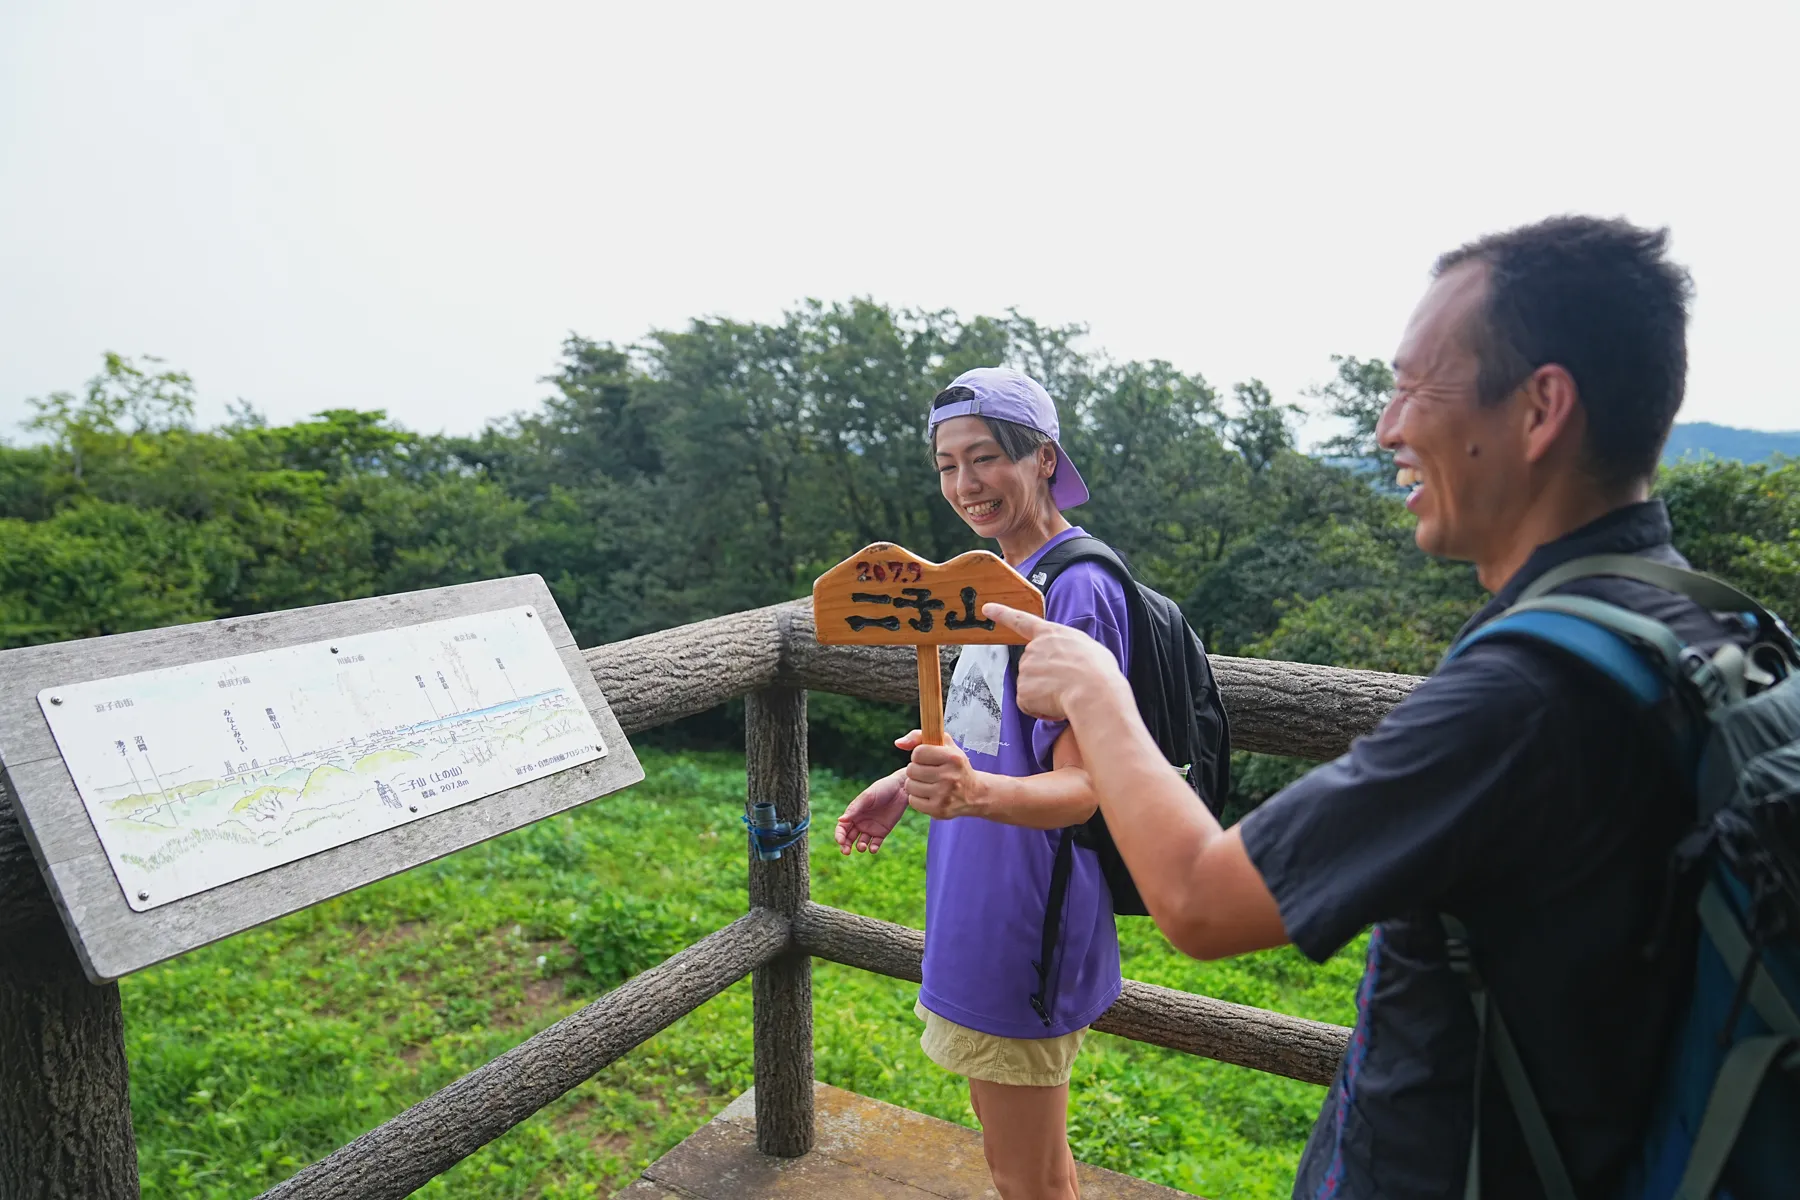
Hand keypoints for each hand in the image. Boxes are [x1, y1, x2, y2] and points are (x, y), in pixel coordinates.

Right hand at [835, 767, 908, 854]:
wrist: (901, 789)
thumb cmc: (882, 789)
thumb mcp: (867, 798)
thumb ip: (854, 810)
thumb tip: (840, 820)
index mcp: (853, 813)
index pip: (842, 828)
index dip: (839, 836)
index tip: (841, 841)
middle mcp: (860, 822)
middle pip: (849, 838)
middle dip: (845, 846)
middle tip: (846, 852)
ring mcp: (871, 828)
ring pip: (861, 843)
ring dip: (860, 847)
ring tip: (863, 846)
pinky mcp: (882, 832)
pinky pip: (875, 844)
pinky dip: (873, 848)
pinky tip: (873, 848)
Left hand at [897, 729, 986, 819]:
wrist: (974, 793)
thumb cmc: (955, 766)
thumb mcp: (945, 745)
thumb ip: (920, 737)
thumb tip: (898, 743)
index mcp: (953, 758)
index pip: (918, 752)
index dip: (919, 755)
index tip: (927, 759)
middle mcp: (950, 776)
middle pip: (911, 769)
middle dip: (916, 770)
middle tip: (928, 772)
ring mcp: (944, 795)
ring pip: (910, 785)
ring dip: (915, 784)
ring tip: (927, 783)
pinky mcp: (939, 810)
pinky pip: (912, 801)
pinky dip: (917, 797)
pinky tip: (928, 794)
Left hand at [984, 602, 1131, 721]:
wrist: (1094, 692)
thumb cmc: (1100, 672)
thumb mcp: (1089, 648)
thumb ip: (1070, 650)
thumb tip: (1070, 664)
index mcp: (1051, 634)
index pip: (1022, 621)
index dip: (1003, 614)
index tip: (987, 608)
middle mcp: (1034, 649)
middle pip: (1033, 667)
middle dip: (1046, 678)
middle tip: (1068, 685)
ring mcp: (1026, 670)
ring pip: (1032, 688)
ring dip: (1045, 695)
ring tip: (1067, 694)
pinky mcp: (1022, 691)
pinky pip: (1030, 705)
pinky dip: (1042, 710)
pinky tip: (1058, 705)